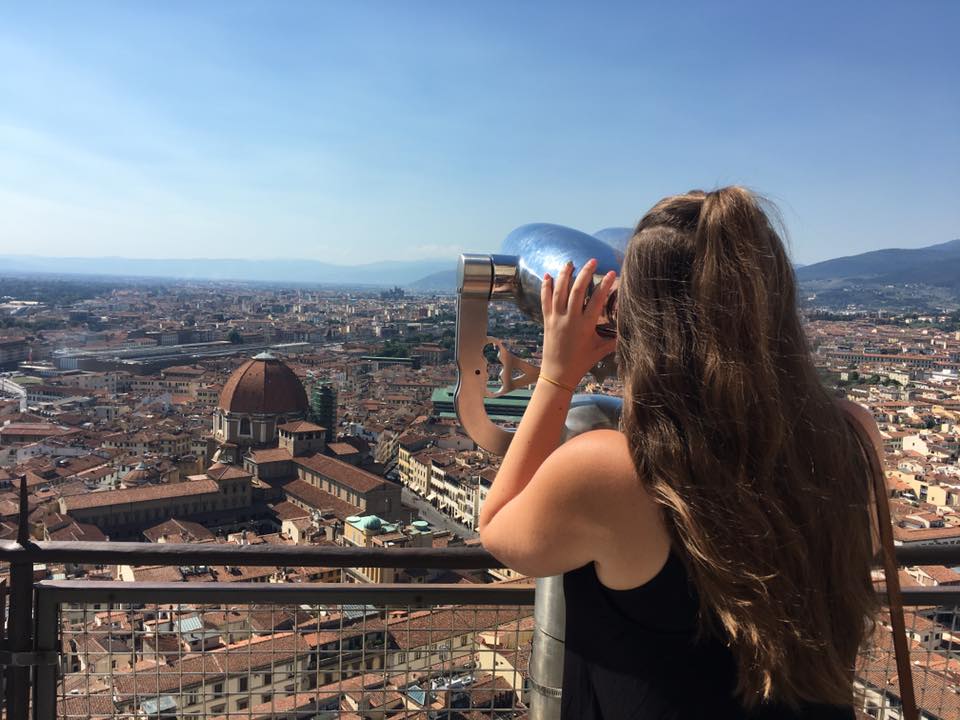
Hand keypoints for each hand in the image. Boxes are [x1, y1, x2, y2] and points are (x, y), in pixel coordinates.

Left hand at [540, 258, 617, 388]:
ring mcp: (557, 318)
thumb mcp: (600, 351)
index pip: (597, 300)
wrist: (558, 374)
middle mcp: (570, 319)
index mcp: (585, 325)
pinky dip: (546, 287)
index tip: (612, 273)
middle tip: (592, 261)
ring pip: (560, 292)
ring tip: (570, 262)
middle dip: (585, 273)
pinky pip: (545, 300)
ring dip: (565, 275)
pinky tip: (548, 275)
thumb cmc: (581, 362)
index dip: (605, 285)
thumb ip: (614, 340)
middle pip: (577, 290)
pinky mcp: (547, 320)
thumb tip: (629, 330)